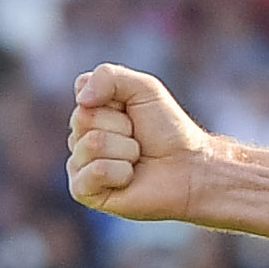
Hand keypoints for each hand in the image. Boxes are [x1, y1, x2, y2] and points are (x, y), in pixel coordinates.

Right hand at [68, 64, 222, 223]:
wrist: (189, 166)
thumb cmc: (167, 129)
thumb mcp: (143, 88)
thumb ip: (107, 76)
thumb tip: (81, 99)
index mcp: (89, 112)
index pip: (83, 94)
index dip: (114, 101)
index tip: (133, 112)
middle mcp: (79, 137)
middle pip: (84, 118)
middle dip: (122, 126)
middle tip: (138, 138)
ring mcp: (79, 165)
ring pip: (92, 144)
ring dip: (126, 150)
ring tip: (137, 158)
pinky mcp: (84, 191)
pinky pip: (94, 172)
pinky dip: (120, 172)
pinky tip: (129, 177)